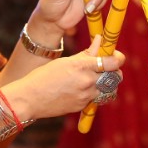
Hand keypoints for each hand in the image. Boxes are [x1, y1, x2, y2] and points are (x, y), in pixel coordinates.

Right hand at [4, 34, 124, 121]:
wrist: (29, 99)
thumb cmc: (43, 76)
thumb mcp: (65, 61)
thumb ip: (86, 53)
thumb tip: (100, 40)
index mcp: (82, 66)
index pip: (113, 62)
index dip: (118, 58)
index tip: (115, 56)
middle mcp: (86, 82)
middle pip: (116, 77)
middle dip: (115, 72)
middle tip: (108, 68)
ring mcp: (85, 96)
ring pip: (109, 90)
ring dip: (107, 84)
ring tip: (96, 79)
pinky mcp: (82, 106)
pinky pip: (96, 98)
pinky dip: (94, 93)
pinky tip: (82, 88)